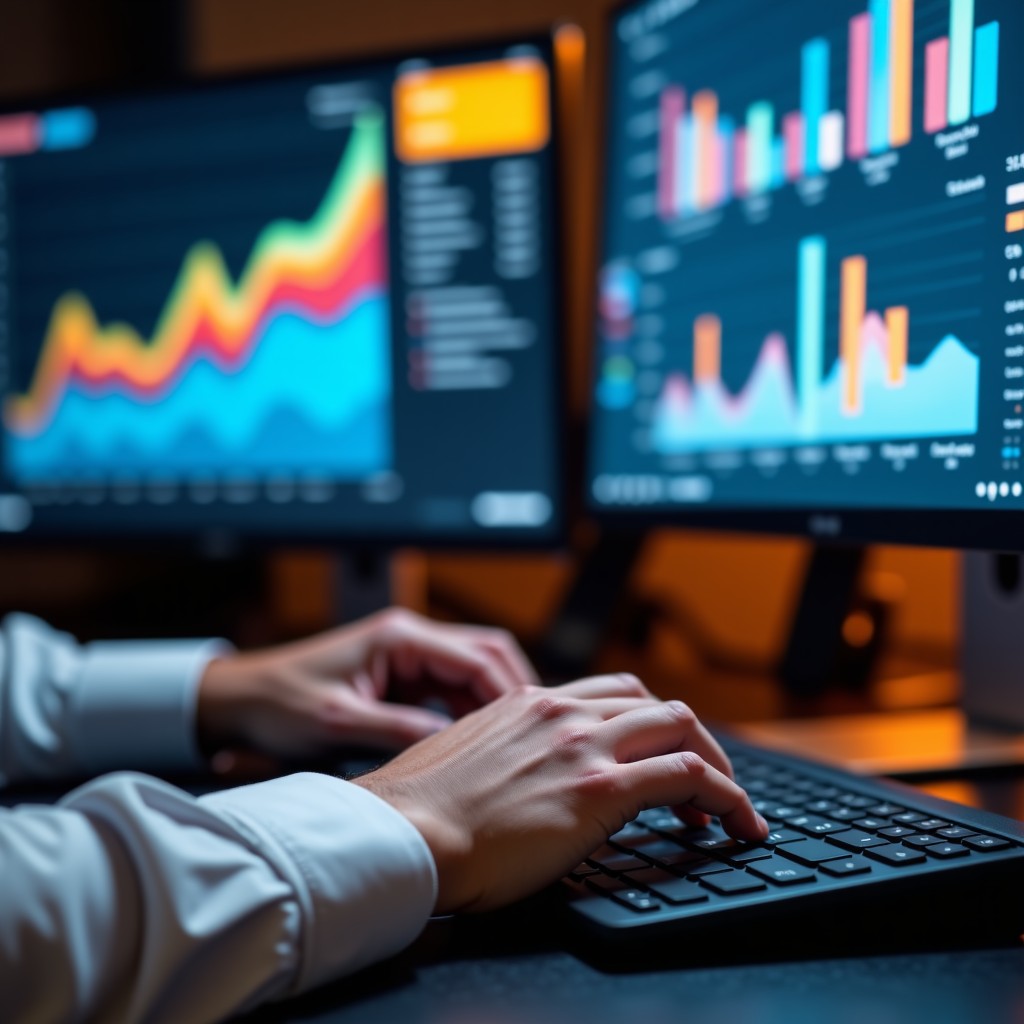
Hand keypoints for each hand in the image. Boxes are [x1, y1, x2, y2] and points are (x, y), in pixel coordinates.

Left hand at [196, 608, 538, 759]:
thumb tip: (454, 752)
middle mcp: (409, 637)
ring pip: (472, 672)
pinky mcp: (400, 674)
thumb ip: (397, 732)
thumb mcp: (338, 723)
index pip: (477, 657)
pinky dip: (468, 712)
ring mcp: (407, 654)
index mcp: (400, 636)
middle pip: (485, 654)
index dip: (508, 692)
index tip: (527, 729)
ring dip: (492, 704)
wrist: (240, 700)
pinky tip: (476, 744)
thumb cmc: (279, 703)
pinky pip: (450, 688)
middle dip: (512, 691)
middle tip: (532, 734)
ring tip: (511, 745)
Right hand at [354, 674, 768, 913]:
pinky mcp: (602, 787)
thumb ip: (506, 752)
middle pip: (655, 703)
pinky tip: (737, 823)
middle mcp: (563, 712)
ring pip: (681, 726)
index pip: (613, 693)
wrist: (405, 833)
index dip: (648, 723)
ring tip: (726, 807)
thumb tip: (523, 776)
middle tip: (701, 780)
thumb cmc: (423, 811)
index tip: (661, 754)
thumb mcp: (467, 757)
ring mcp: (584, 744)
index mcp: (530, 703)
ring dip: (715, 765)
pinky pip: (688, 777)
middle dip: (689, 740)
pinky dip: (726, 797)